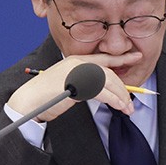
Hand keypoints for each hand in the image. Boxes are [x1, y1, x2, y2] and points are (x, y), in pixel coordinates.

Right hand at [6, 54, 138, 121]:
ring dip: (121, 97)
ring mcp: (77, 72)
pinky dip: (114, 100)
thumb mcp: (69, 86)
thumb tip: (102, 93)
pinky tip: (119, 107)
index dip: (122, 58)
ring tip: (128, 108)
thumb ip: (84, 84)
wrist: (29, 101)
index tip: (136, 56)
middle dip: (124, 88)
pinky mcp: (76, 84)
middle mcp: (78, 63)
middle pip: (109, 73)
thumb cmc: (47, 97)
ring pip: (108, 82)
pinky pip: (102, 92)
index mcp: (76, 60)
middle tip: (131, 102)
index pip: (104, 58)